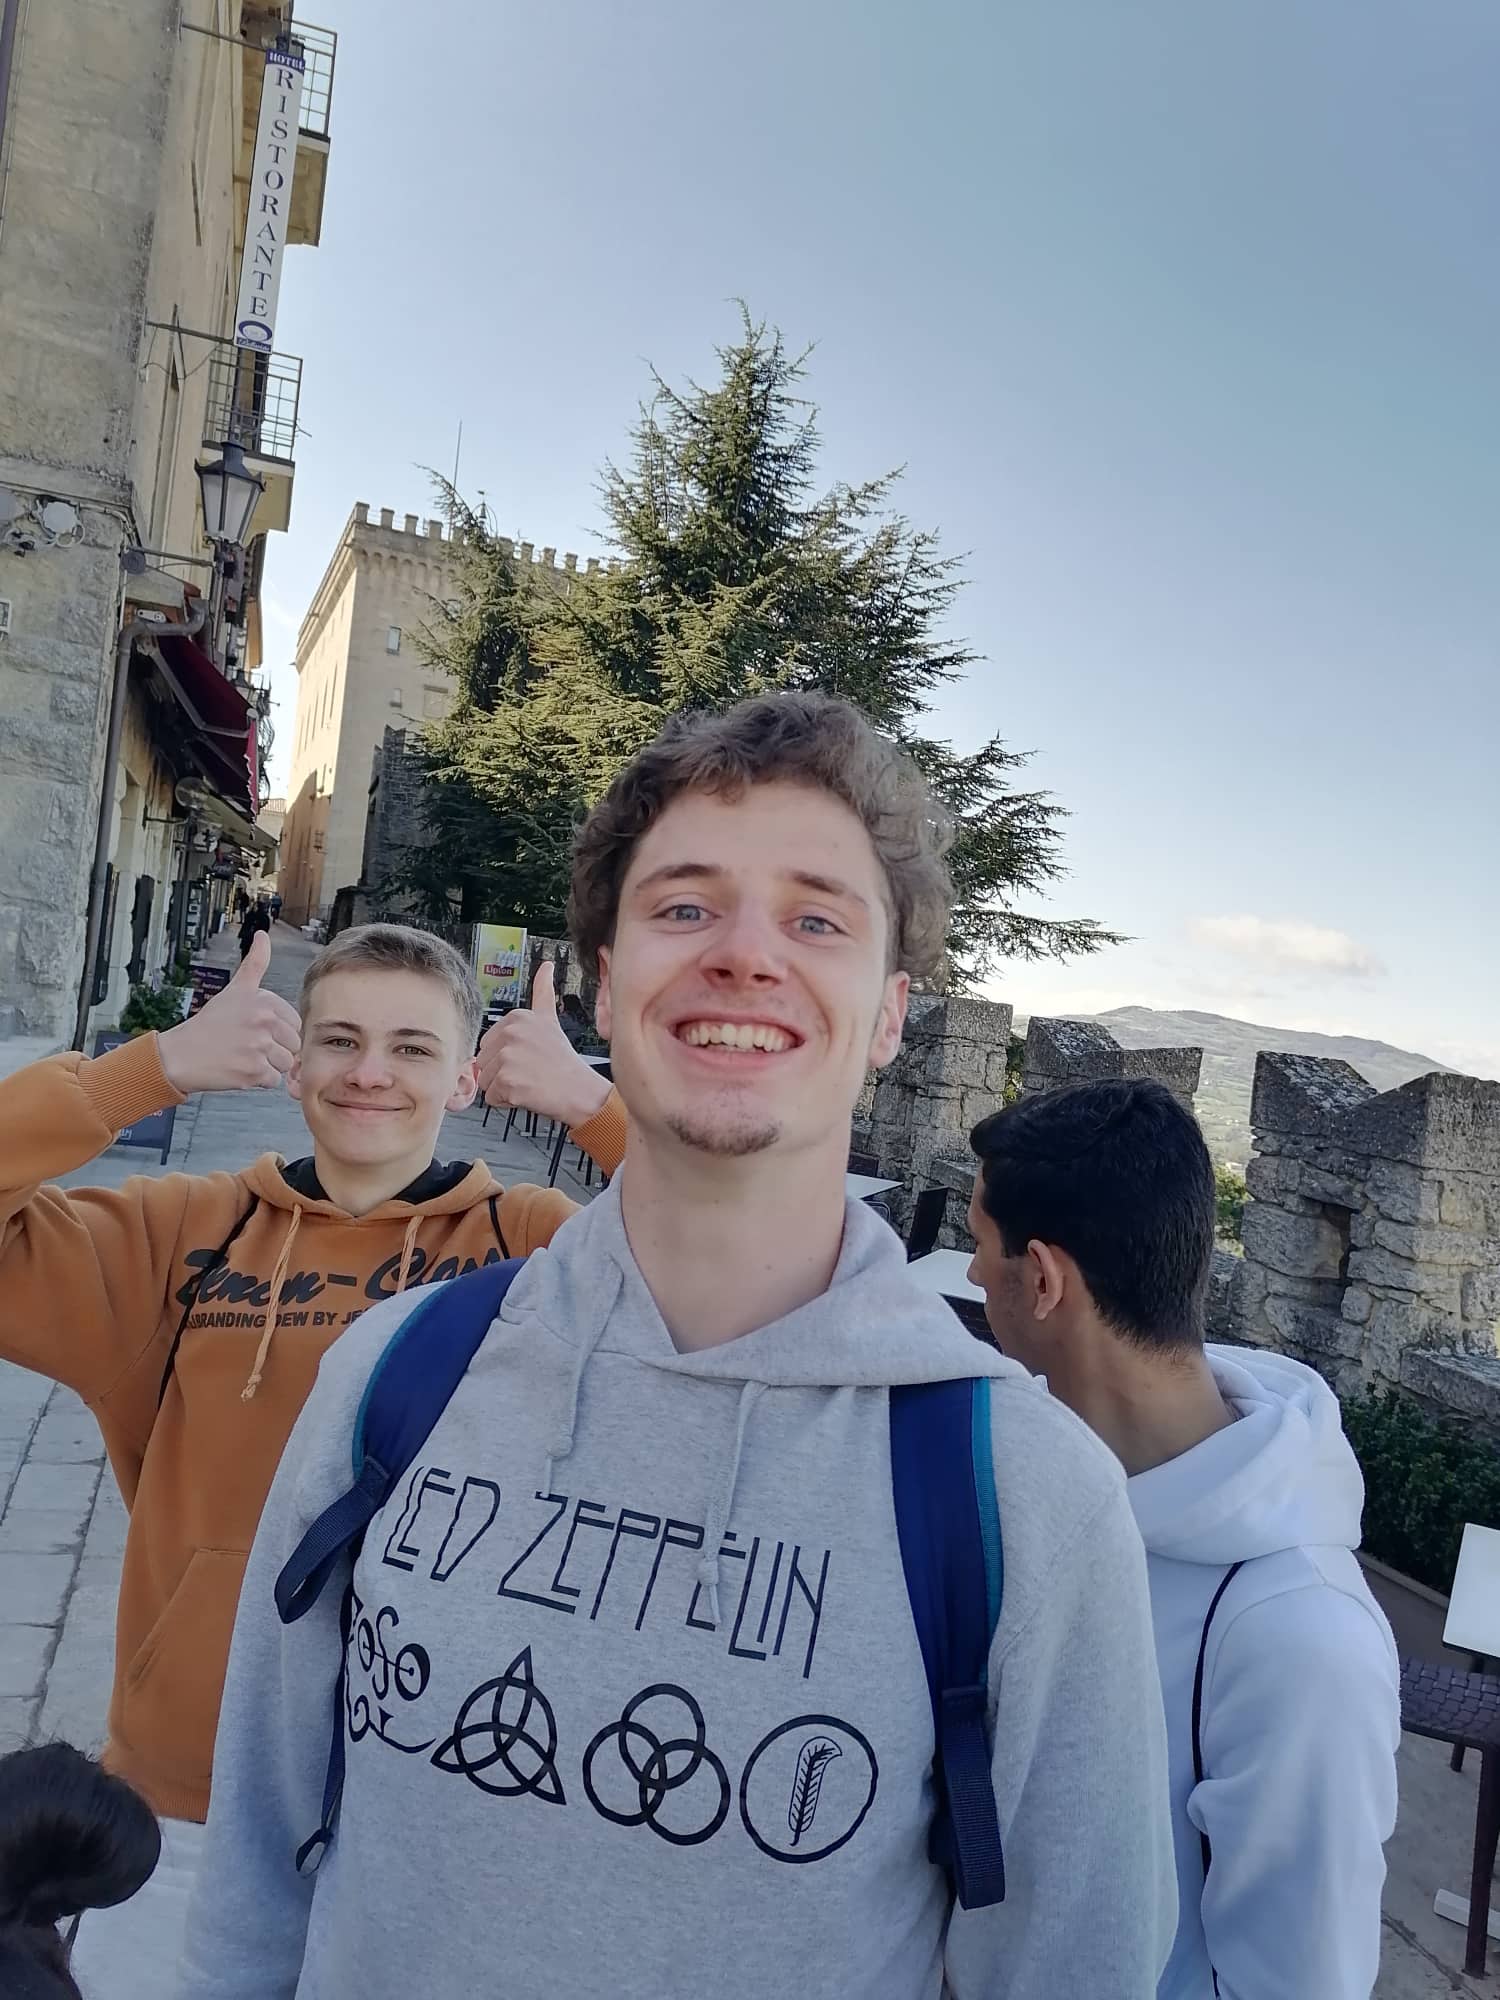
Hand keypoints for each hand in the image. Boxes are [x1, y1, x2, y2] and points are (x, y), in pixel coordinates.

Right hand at [158, 931, 301, 1093]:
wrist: (180, 1055)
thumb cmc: (209, 1025)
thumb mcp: (234, 990)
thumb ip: (255, 963)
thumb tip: (262, 935)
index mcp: (265, 1001)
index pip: (295, 1024)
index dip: (277, 1031)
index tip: (254, 1030)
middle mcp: (264, 1021)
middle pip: (293, 1044)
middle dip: (275, 1049)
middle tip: (247, 1046)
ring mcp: (259, 1047)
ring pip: (285, 1063)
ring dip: (267, 1066)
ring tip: (243, 1057)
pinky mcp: (254, 1071)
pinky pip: (273, 1080)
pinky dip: (258, 1080)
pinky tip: (239, 1069)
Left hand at [476, 960, 610, 1129]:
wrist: (581, 1092)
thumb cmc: (563, 1063)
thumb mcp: (550, 1020)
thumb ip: (542, 991)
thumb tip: (546, 966)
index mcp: (516, 1017)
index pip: (488, 1044)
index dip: (506, 1057)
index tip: (529, 1057)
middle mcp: (510, 1033)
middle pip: (483, 1061)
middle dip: (502, 1073)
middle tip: (529, 1072)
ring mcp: (508, 1057)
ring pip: (485, 1080)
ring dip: (503, 1088)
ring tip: (529, 1082)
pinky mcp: (507, 1081)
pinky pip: (491, 1097)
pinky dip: (507, 1101)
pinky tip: (527, 1094)